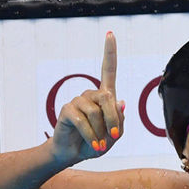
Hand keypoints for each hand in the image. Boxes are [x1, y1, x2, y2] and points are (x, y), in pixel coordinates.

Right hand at [51, 32, 124, 164]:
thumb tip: (120, 101)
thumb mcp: (114, 135)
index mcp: (105, 96)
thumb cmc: (97, 143)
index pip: (108, 70)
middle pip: (107, 98)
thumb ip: (119, 120)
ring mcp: (78, 101)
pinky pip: (83, 121)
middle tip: (112, 137)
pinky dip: (91, 136)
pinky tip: (93, 145)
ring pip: (95, 112)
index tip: (110, 33)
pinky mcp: (67, 110)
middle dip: (113, 120)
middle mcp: (91, 94)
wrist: (74, 154)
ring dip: (100, 131)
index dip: (110, 52)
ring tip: (99, 144)